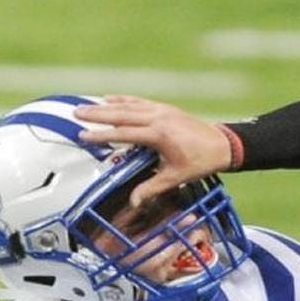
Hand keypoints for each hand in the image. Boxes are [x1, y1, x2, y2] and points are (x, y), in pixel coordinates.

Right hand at [76, 95, 233, 206]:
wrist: (223, 145)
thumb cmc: (201, 161)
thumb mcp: (175, 177)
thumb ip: (152, 187)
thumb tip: (134, 202)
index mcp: (159, 134)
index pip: (124, 133)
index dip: (102, 135)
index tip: (83, 136)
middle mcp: (159, 118)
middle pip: (121, 114)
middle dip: (97, 114)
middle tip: (77, 114)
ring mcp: (162, 110)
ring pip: (129, 105)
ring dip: (107, 105)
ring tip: (86, 106)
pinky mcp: (166, 108)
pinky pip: (140, 102)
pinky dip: (124, 100)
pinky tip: (110, 99)